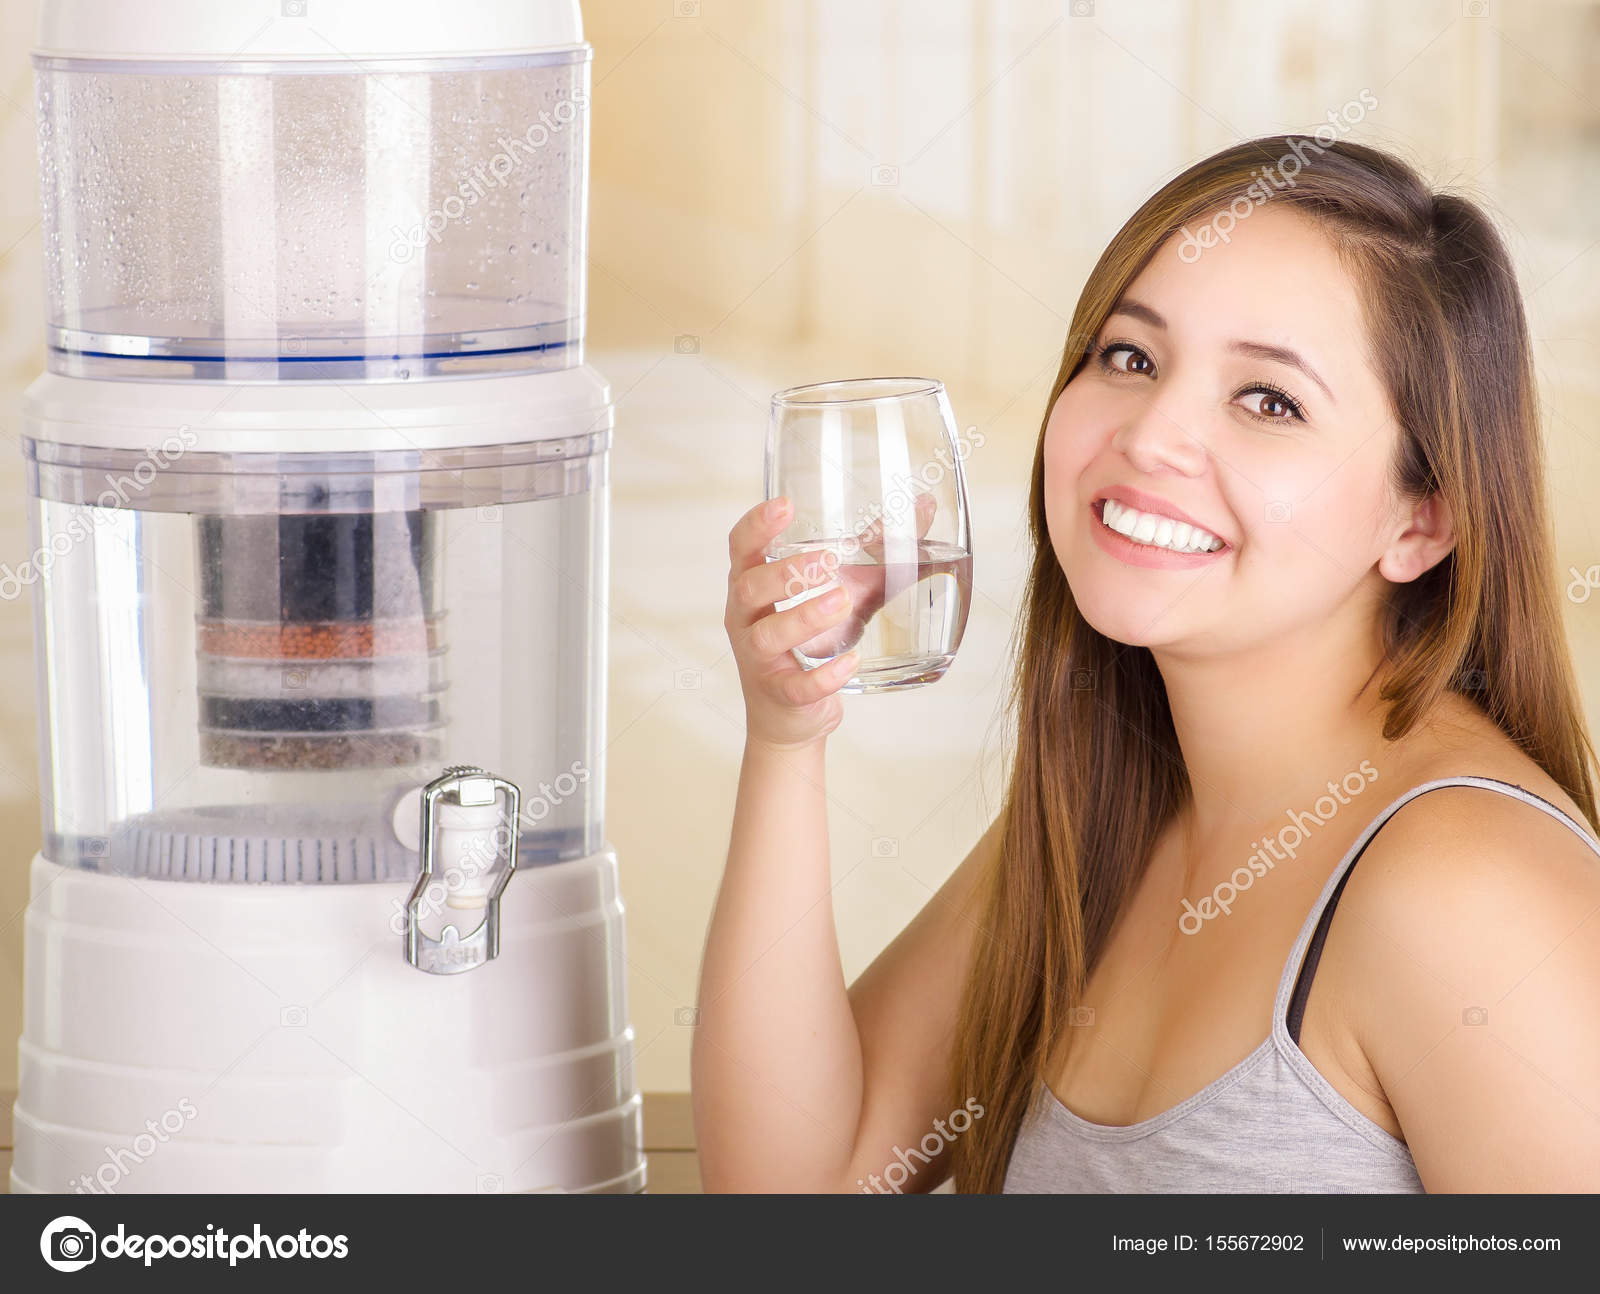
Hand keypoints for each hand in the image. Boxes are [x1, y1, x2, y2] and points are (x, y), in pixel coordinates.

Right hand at [722, 493, 938, 751]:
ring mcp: (759, 659)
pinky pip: (797, 685)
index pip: (742, 547)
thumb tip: (924, 505)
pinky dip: (824, 676)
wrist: (792, 716)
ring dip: (804, 617)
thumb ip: (878, 551)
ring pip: (769, 635)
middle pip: (750, 587)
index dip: (757, 525)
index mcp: (754, 585)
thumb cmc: (814, 640)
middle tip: (828, 561)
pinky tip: (851, 662)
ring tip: (841, 601)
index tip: (785, 505)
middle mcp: (746, 619)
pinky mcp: (780, 694)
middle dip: (786, 572)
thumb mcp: (847, 588)